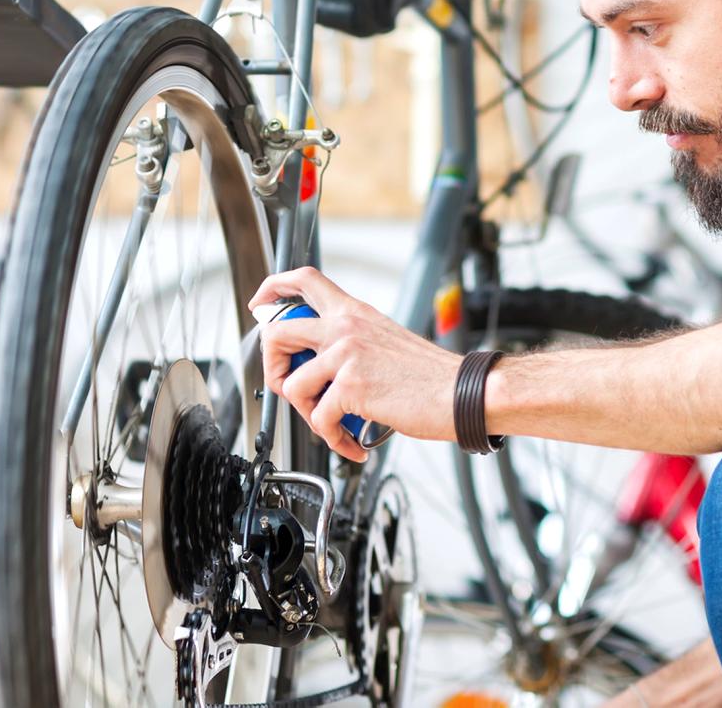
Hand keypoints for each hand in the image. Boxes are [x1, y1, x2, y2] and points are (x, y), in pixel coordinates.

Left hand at [249, 267, 458, 462]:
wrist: (461, 393)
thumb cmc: (429, 375)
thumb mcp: (384, 339)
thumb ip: (350, 343)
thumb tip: (318, 366)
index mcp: (354, 312)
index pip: (305, 280)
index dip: (273, 287)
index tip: (260, 303)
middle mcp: (346, 327)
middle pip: (277, 331)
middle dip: (272, 366)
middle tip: (290, 387)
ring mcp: (346, 355)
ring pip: (292, 385)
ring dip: (308, 415)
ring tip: (333, 425)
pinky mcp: (352, 387)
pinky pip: (320, 419)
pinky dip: (334, 439)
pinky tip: (353, 443)